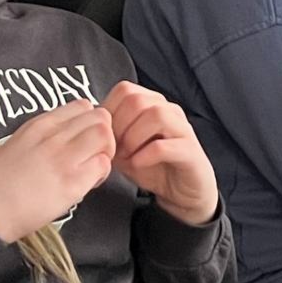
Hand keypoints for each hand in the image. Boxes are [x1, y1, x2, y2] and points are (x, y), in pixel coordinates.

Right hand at [0, 101, 115, 243]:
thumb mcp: (21, 143)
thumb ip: (47, 135)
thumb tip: (73, 136)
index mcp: (39, 125)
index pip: (83, 105)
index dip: (91, 122)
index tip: (85, 139)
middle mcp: (53, 136)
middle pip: (100, 117)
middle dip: (104, 135)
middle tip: (93, 155)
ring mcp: (63, 158)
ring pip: (105, 136)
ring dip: (105, 152)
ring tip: (90, 169)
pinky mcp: (71, 182)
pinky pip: (102, 165)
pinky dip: (101, 174)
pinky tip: (86, 184)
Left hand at [103, 82, 219, 227]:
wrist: (181, 193)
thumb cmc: (152, 167)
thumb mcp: (123, 149)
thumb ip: (109, 135)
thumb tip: (91, 127)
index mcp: (152, 105)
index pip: (125, 90)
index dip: (109, 112)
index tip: (105, 136)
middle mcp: (169, 111)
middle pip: (137, 99)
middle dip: (119, 125)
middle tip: (115, 148)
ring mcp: (182, 129)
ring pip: (156, 115)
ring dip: (133, 137)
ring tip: (127, 156)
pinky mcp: (190, 152)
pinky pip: (165, 146)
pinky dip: (145, 155)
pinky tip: (138, 164)